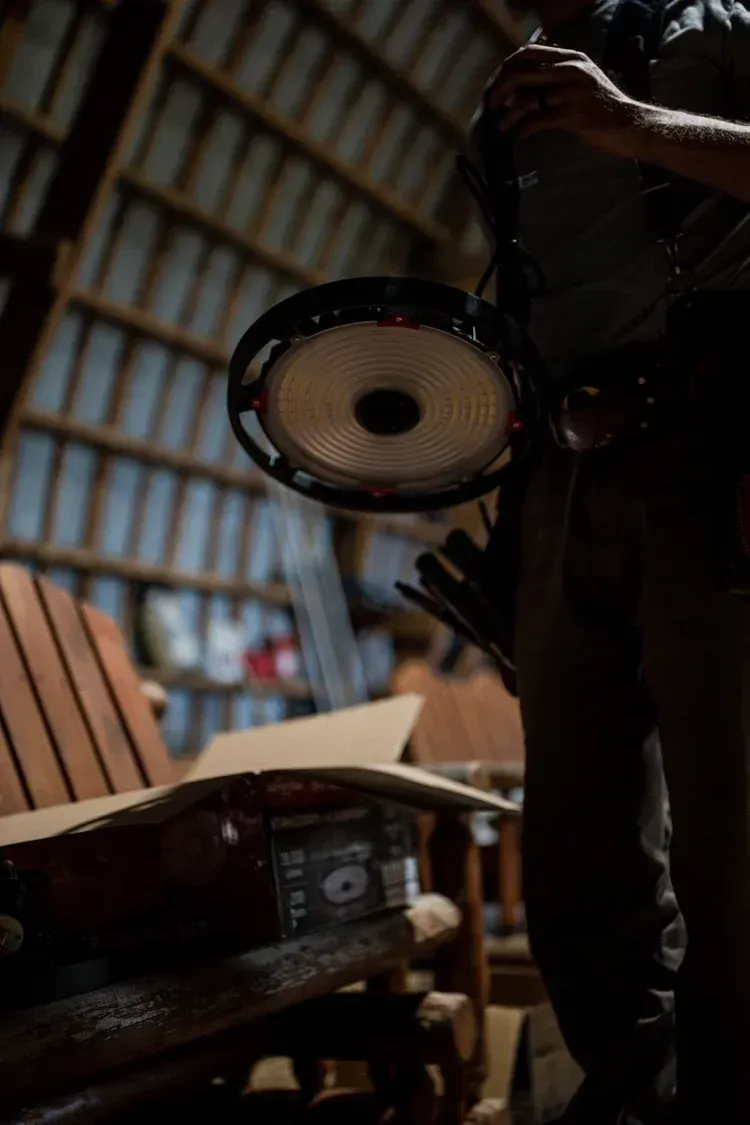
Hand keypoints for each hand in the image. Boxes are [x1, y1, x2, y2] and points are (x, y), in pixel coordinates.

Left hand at [489, 43, 642, 156]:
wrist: (630, 124)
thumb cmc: (602, 106)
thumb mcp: (582, 80)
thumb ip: (557, 77)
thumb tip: (521, 87)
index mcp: (571, 57)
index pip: (529, 52)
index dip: (507, 67)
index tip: (497, 82)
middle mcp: (570, 69)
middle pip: (522, 72)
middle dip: (500, 89)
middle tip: (491, 104)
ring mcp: (571, 91)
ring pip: (527, 99)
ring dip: (510, 114)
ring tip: (502, 125)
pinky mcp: (572, 114)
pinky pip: (538, 120)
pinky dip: (525, 128)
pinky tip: (520, 135)